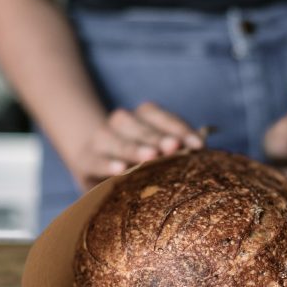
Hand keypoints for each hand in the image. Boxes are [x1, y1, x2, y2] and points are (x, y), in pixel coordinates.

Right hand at [69, 102, 203, 189]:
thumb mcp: (157, 153)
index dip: (179, 128)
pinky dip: (107, 164)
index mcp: (140, 117)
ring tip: (150, 157)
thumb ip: (177, 148)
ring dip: (134, 148)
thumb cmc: (137, 161)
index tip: (199, 146)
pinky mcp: (85, 160)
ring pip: (115, 138)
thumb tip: (201, 149)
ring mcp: (100, 139)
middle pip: (139, 125)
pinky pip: (95, 160)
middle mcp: (119, 122)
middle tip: (174, 147)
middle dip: (158, 136)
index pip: (158, 115)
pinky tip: (120, 171)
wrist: (92, 162)